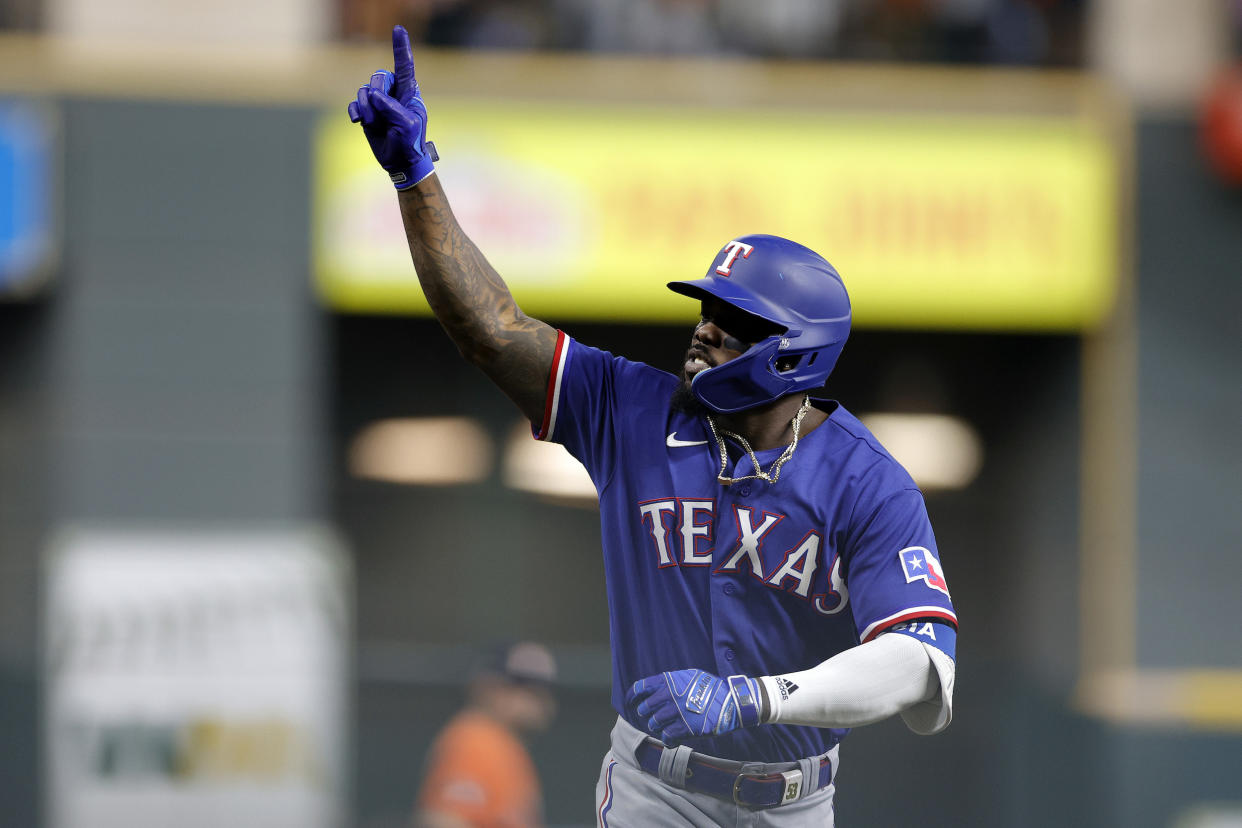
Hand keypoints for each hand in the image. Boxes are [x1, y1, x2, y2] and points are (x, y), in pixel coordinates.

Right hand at [347, 25, 437, 188]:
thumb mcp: (406, 124)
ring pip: (365, 90)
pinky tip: (359, 122)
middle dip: (377, 92)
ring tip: (373, 124)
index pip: (404, 66)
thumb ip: (391, 107)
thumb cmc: (410, 143)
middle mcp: (393, 93)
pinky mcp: (367, 112)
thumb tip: (374, 95)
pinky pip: (356, 102)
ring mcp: (379, 102)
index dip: (401, 48)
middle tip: (381, 112)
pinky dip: (356, 111)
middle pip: (379, 76)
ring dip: (367, 108)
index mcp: (409, 93)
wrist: (400, 162)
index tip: (399, 30)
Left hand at [626, 669, 762, 743]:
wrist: (731, 701)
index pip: (639, 688)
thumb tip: (654, 689)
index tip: (631, 704)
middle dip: (647, 715)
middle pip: (644, 709)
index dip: (632, 698)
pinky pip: (666, 737)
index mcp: (667, 680)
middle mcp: (669, 695)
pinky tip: (674, 737)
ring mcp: (676, 712)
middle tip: (654, 718)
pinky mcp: (684, 728)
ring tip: (667, 727)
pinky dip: (668, 739)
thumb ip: (670, 681)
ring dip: (658, 727)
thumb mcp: (688, 676)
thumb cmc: (710, 687)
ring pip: (653, 724)